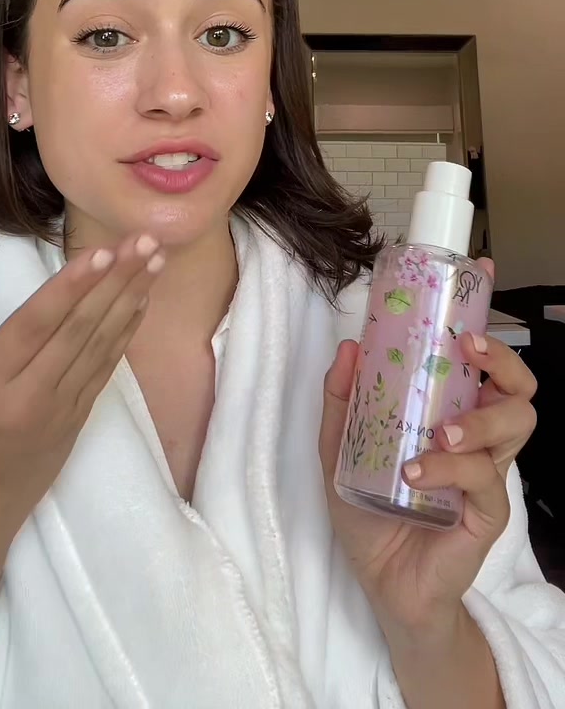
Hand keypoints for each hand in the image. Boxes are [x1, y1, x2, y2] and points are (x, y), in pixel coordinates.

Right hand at [0, 233, 163, 583]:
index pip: (35, 327)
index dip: (70, 289)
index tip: (102, 253)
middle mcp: (30, 397)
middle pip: (79, 330)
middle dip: (115, 282)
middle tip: (145, 240)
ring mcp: (62, 409)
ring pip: (101, 345)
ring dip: (131, 298)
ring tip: (156, 258)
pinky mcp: (80, 417)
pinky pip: (107, 367)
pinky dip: (127, 331)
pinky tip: (144, 299)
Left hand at [319, 260, 536, 638]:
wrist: (381, 585)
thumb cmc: (371, 513)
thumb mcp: (341, 450)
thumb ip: (342, 403)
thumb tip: (348, 347)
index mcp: (451, 412)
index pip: (480, 359)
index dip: (487, 316)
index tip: (483, 274)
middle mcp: (478, 437)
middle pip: (517, 386)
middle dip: (500, 358)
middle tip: (467, 347)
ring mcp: (487, 475)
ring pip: (516, 426)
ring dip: (480, 418)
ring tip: (442, 429)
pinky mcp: (487, 513)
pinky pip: (485, 481)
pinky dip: (450, 470)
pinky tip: (417, 472)